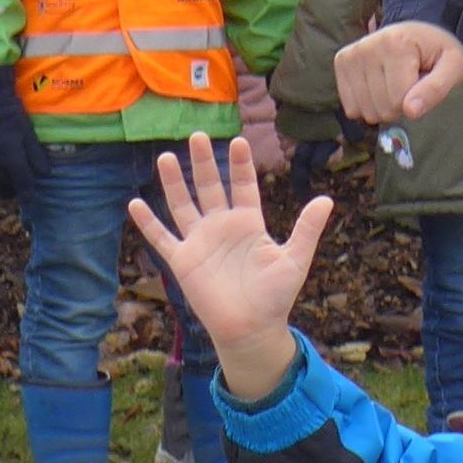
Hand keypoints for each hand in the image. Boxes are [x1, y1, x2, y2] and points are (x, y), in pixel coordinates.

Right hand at [0, 66, 46, 199]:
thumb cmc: (13, 118)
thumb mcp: (29, 135)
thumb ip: (36, 156)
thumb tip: (46, 174)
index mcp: (11, 156)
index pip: (23, 185)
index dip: (28, 195)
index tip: (31, 197)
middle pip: (8, 190)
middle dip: (17, 190)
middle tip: (22, 183)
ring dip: (3, 189)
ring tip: (10, 181)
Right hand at [127, 133, 332, 403]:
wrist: (251, 328)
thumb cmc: (275, 296)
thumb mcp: (295, 259)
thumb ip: (307, 229)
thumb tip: (327, 199)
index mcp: (249, 223)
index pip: (243, 186)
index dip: (240, 165)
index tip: (238, 140)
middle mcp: (222, 227)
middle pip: (209, 187)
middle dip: (203, 162)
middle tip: (196, 135)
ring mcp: (200, 242)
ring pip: (183, 204)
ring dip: (173, 182)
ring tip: (166, 156)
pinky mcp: (183, 261)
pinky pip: (162, 238)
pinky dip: (148, 222)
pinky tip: (135, 203)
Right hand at [334, 20, 462, 123]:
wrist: (417, 33)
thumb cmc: (437, 52)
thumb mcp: (453, 66)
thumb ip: (437, 88)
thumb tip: (410, 111)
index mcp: (396, 45)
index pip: (399, 101)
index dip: (415, 101)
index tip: (422, 83)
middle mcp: (368, 46)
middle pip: (381, 108)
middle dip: (399, 106)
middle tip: (408, 84)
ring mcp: (351, 54)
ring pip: (364, 111)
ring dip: (382, 107)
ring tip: (394, 84)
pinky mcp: (341, 62)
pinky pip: (350, 107)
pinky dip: (366, 105)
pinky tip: (378, 87)